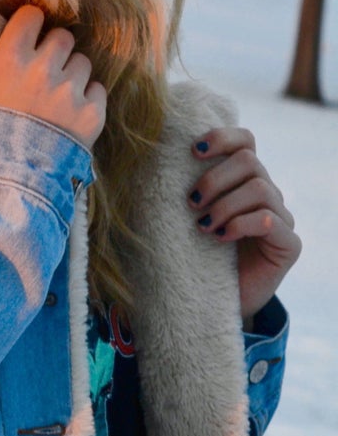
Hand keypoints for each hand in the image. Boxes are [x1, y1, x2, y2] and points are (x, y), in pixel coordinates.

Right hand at [0, 5, 106, 149]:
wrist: (3, 179)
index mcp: (10, 59)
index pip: (32, 16)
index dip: (29, 23)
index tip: (26, 34)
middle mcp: (44, 69)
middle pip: (62, 37)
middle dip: (53, 48)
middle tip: (42, 67)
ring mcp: (70, 92)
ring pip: (82, 62)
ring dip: (70, 72)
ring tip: (56, 94)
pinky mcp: (92, 114)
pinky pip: (97, 89)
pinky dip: (86, 97)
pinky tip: (69, 112)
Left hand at [188, 126, 300, 323]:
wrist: (208, 297)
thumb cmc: (190, 250)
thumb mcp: (181, 213)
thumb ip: (179, 185)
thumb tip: (145, 158)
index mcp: (241, 178)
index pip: (245, 140)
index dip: (222, 137)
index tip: (193, 152)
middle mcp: (266, 193)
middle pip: (249, 160)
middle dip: (215, 178)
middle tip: (191, 202)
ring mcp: (281, 218)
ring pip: (260, 188)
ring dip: (225, 204)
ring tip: (203, 225)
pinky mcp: (289, 245)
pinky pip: (271, 221)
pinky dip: (241, 225)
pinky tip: (221, 237)